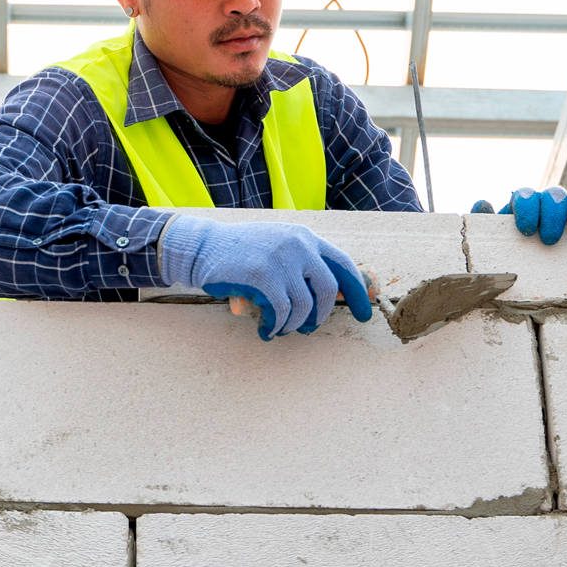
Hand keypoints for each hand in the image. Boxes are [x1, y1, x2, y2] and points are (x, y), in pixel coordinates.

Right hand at [159, 217, 372, 339]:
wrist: (203, 246)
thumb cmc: (240, 252)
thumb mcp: (276, 247)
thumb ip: (302, 265)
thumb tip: (329, 296)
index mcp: (305, 237)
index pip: (342, 265)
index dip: (357, 291)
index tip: (362, 314)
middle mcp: (297, 244)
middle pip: (328, 289)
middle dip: (321, 315)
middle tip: (309, 328)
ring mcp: (280, 258)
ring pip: (303, 305)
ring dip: (294, 324)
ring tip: (281, 328)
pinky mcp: (262, 275)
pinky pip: (280, 311)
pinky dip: (276, 326)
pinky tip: (266, 329)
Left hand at [470, 187, 566, 243]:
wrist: (522, 265)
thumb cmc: (506, 250)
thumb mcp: (490, 239)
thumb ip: (483, 222)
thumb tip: (482, 203)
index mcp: (523, 204)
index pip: (526, 194)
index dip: (526, 207)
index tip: (525, 230)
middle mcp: (548, 203)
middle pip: (554, 194)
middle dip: (552, 214)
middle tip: (548, 240)